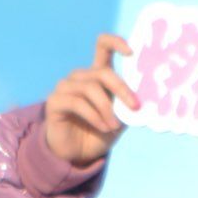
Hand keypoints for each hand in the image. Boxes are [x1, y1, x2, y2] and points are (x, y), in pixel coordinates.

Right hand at [42, 34, 136, 168]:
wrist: (77, 154)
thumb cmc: (99, 133)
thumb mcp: (120, 119)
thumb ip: (128, 107)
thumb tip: (142, 99)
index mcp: (96, 75)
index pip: (103, 46)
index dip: (115, 43)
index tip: (131, 52)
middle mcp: (80, 77)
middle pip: (102, 72)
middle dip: (121, 90)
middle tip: (134, 107)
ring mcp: (65, 87)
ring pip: (90, 88)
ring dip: (106, 108)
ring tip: (113, 126)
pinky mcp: (55, 101)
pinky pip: (77, 102)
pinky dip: (94, 116)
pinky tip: (102, 126)